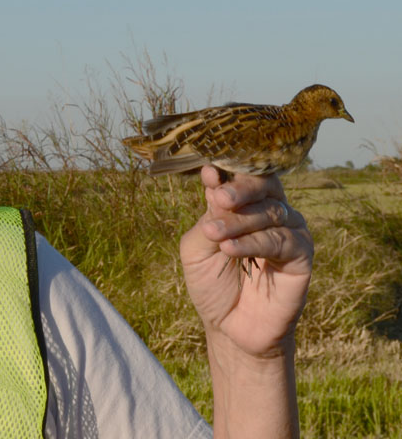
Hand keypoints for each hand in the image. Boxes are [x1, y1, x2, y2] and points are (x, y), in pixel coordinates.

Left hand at [180, 166, 312, 357]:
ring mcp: (289, 231)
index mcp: (243, 205)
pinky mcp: (302, 255)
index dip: (227, 172)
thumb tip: (213, 178)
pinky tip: (230, 248)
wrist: (230, 327)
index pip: (240, 178)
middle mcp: (269, 212)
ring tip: (214, 235)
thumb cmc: (212, 284)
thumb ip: (207, 216)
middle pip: (263, 185)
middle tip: (220, 197)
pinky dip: (253, 242)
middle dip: (240, 189)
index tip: (208, 171)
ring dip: (239, 221)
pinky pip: (280, 241)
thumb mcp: (197, 248)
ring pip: (270, 212)